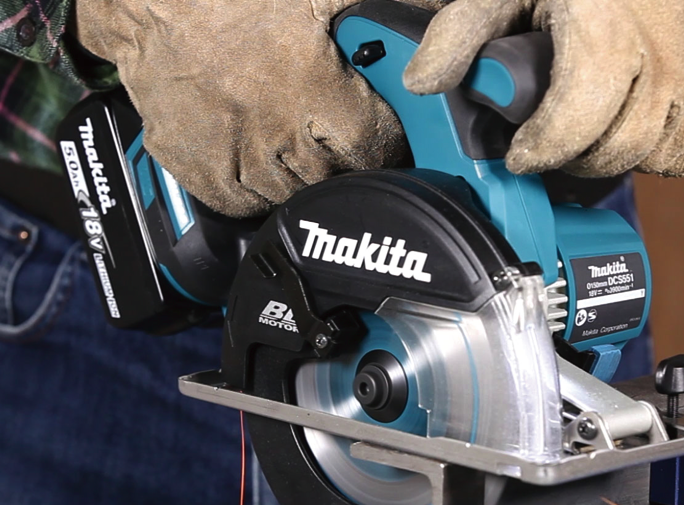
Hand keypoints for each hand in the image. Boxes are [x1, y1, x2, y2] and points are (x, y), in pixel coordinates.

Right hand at [75, 0, 439, 216]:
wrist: (146, 0)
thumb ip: (383, 4)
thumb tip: (438, 12)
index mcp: (313, 87)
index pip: (374, 148)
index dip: (390, 151)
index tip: (394, 150)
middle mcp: (275, 131)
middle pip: (334, 178)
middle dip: (350, 168)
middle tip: (349, 152)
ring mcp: (233, 154)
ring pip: (289, 197)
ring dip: (306, 184)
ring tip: (307, 158)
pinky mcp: (195, 165)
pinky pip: (239, 205)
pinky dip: (258, 198)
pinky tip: (265, 173)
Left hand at [405, 0, 683, 177]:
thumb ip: (460, 34)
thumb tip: (420, 82)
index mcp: (603, 31)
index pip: (575, 121)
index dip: (541, 149)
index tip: (521, 154)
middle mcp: (661, 55)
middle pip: (614, 151)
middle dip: (574, 159)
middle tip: (555, 141)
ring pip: (656, 157)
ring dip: (619, 155)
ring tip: (597, 127)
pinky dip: (671, 154)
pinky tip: (645, 127)